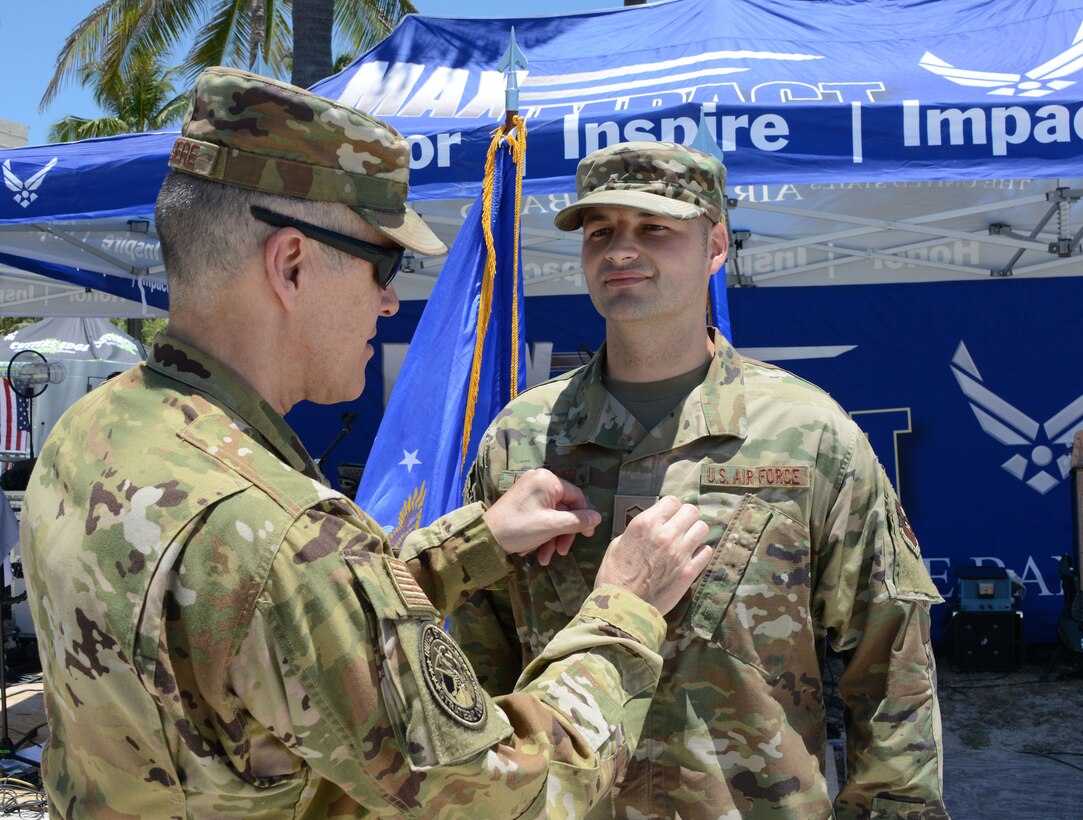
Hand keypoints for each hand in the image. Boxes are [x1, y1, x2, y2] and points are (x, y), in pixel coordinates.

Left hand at [482, 468, 601, 565]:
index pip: (577, 497)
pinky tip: (532, 551)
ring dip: (550, 538)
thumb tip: (598, 517)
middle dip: (563, 533)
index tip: (587, 536)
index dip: (584, 517)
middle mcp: (539, 480)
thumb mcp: (553, 526)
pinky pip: (539, 516)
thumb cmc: (520, 527)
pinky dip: (539, 533)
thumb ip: (578, 521)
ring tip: (543, 559)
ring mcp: (528, 490)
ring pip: (551, 515)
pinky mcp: (521, 501)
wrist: (485, 537)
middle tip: (562, 553)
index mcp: (548, 480)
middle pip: (563, 508)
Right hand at [595, 496, 711, 614]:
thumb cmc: (614, 575)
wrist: (622, 606)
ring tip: (687, 541)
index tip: (668, 517)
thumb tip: (651, 527)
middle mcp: (665, 534)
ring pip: (702, 528)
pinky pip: (706, 551)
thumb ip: (639, 531)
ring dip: (695, 533)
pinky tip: (690, 557)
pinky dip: (700, 552)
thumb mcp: (618, 543)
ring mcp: (680, 553)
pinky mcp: (689, 571)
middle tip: (680, 527)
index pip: (672, 501)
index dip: (671, 508)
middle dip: (686, 517)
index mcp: (645, 524)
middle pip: (691, 511)